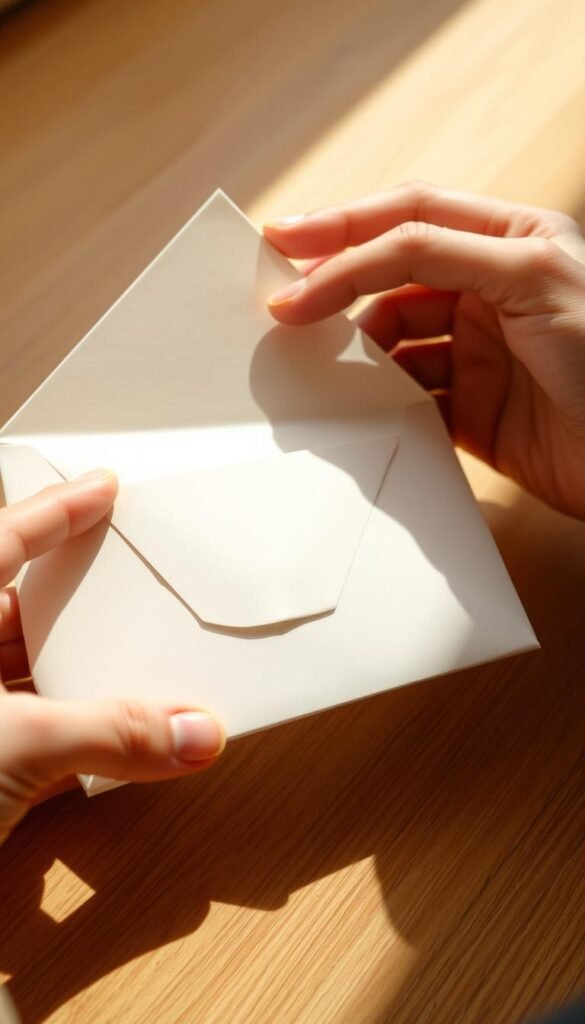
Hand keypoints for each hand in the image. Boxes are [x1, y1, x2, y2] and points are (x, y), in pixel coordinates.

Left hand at [0, 470, 224, 845]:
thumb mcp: (12, 745)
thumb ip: (111, 735)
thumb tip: (190, 732)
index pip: (4, 539)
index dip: (57, 509)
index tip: (102, 487)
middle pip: (19, 609)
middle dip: (75, 603)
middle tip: (127, 585)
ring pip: (23, 672)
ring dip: (78, 678)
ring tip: (133, 668)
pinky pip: (25, 726)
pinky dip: (67, 728)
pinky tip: (103, 731)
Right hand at [265, 182, 584, 518]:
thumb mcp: (529, 277)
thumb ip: (440, 253)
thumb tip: (353, 262)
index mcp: (510, 241)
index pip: (410, 219)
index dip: (343, 227)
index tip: (284, 244)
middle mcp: (490, 292)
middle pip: (391, 278)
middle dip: (336, 287)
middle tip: (281, 307)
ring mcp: (478, 355)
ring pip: (392, 344)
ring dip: (356, 354)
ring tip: (321, 370)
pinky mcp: (473, 414)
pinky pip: (408, 401)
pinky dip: (379, 406)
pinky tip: (359, 410)